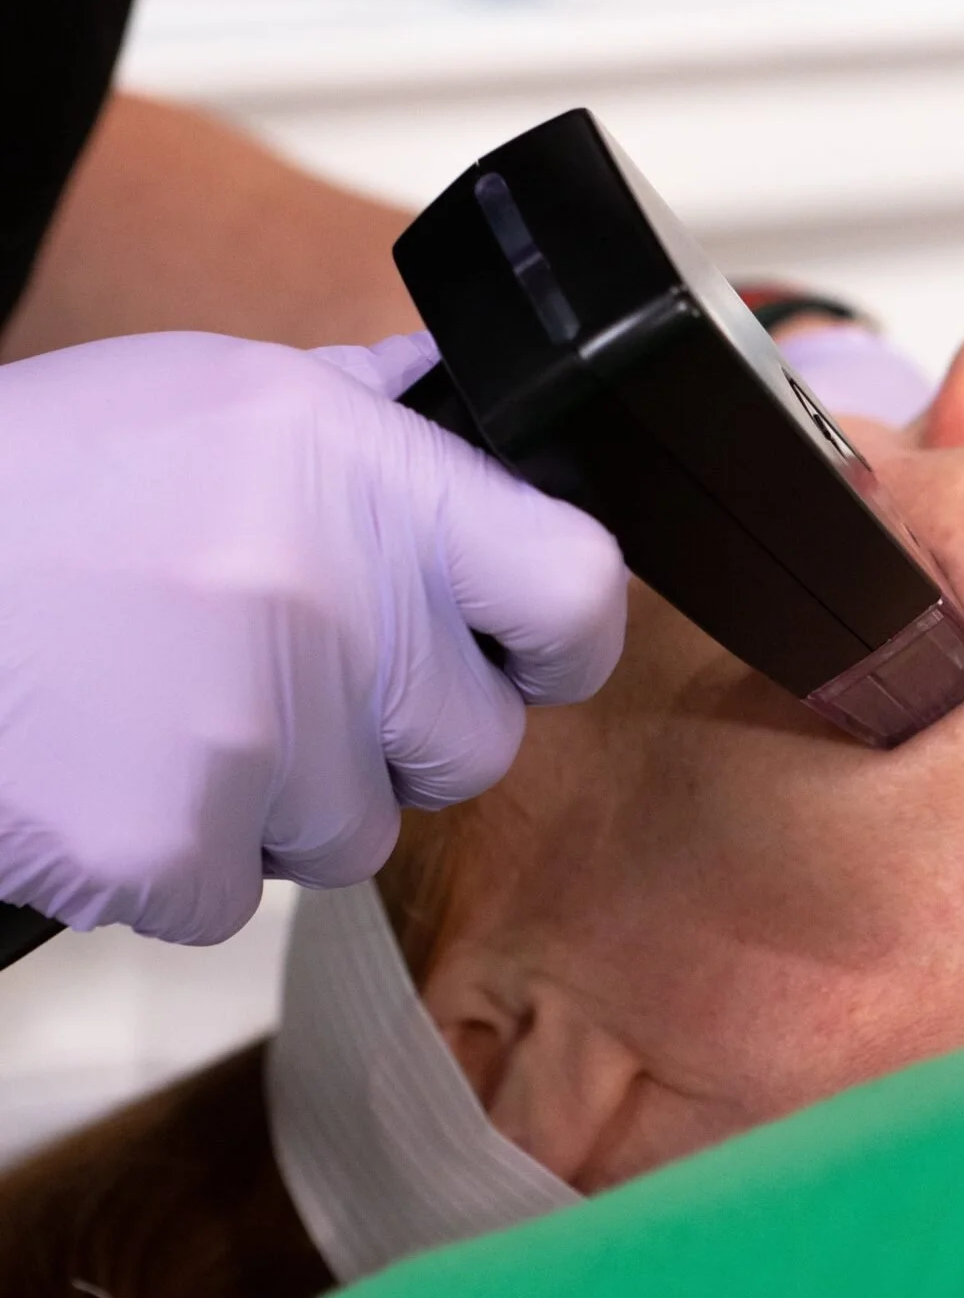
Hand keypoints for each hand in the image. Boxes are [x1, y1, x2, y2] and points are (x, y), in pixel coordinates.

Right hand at [0, 331, 626, 942]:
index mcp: (364, 477)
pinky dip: (184, 858)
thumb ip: (370, 422)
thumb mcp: (220, 401)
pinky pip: (239, 895)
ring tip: (172, 707)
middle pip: (477, 744)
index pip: (577, 585)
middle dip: (404, 734)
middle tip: (290, 673)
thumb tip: (468, 419)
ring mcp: (258, 737)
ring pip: (360, 833)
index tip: (534, 647)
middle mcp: (332, 602)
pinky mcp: (171, 849)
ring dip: (289, 796)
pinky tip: (115, 765)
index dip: (567, 634)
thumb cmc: (43, 489)